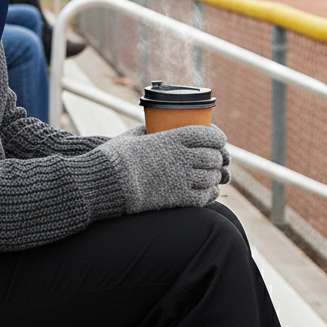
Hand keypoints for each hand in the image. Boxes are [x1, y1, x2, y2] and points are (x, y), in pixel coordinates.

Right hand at [103, 124, 229, 213]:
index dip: (218, 138)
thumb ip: (148, 131)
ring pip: (211, 177)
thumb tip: (152, 127)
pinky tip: (208, 191)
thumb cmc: (116, 158)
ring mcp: (182, 178)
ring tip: (210, 176)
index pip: (209, 135)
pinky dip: (210, 193)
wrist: (108, 183)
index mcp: (172, 138)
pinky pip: (205, 196)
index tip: (219, 141)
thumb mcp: (133, 136)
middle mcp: (181, 157)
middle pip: (213, 157)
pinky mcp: (178, 199)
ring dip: (214, 176)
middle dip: (217, 158)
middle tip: (214, 160)